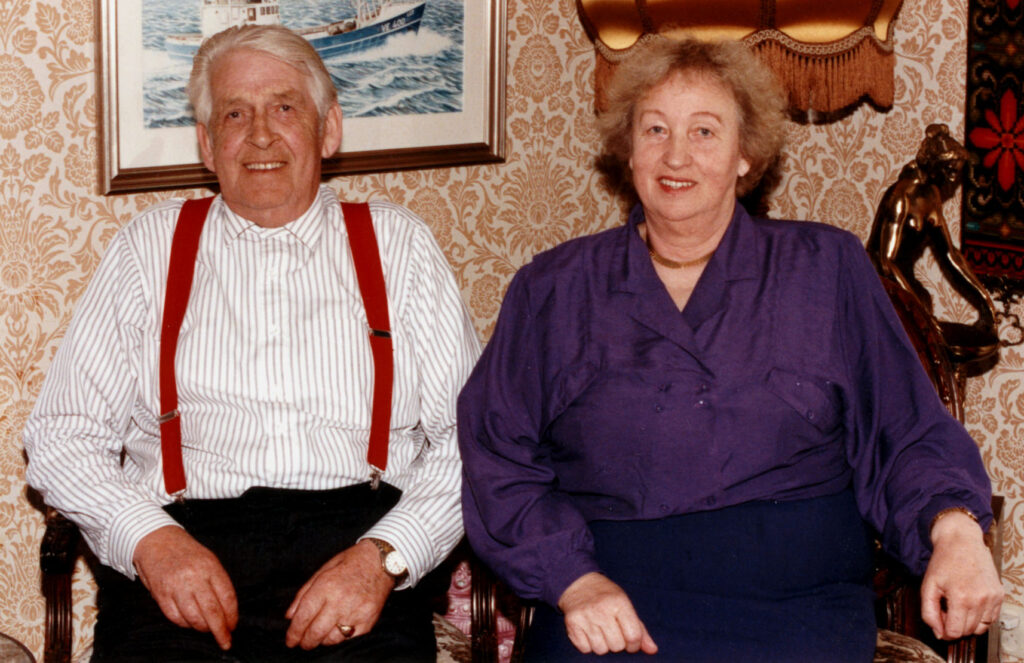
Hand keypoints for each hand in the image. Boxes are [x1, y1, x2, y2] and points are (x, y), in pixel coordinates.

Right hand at [132, 525, 237, 649]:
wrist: (157, 540)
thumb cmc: (187, 553)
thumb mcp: (209, 560)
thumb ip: (218, 583)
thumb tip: (227, 611)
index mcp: (211, 567)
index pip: (227, 597)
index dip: (232, 616)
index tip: (233, 626)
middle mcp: (194, 578)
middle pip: (212, 611)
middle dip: (220, 630)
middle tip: (225, 641)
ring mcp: (176, 586)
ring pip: (193, 618)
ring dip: (202, 628)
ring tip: (206, 628)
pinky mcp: (161, 594)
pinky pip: (175, 617)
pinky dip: (184, 624)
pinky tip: (189, 622)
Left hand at [285, 539, 392, 649]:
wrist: (382, 562)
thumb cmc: (350, 563)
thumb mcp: (323, 570)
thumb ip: (304, 593)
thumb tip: (290, 616)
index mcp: (327, 586)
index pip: (304, 616)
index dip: (294, 632)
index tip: (290, 640)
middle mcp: (340, 600)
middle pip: (316, 632)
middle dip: (305, 642)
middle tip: (302, 643)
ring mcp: (356, 612)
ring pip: (332, 639)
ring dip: (322, 640)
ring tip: (320, 635)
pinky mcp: (368, 620)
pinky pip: (349, 639)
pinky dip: (340, 638)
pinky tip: (337, 631)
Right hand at [557, 572, 657, 655]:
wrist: (578, 583)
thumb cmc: (606, 596)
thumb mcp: (625, 605)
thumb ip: (640, 629)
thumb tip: (653, 650)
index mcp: (619, 603)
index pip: (633, 636)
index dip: (635, 644)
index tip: (631, 640)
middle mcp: (601, 609)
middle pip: (617, 646)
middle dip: (617, 643)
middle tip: (612, 631)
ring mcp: (585, 617)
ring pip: (601, 650)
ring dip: (602, 644)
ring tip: (600, 630)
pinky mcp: (571, 623)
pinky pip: (585, 649)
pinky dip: (588, 645)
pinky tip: (588, 631)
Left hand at [921, 511, 1002, 639]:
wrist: (962, 541)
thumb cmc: (943, 562)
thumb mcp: (928, 586)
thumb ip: (929, 613)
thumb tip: (938, 634)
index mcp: (961, 598)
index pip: (956, 632)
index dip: (945, 630)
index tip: (940, 618)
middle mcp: (981, 600)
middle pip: (968, 631)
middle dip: (955, 625)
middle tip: (946, 608)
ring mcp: (993, 597)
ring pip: (981, 628)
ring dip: (968, 623)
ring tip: (958, 605)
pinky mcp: (1000, 594)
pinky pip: (991, 618)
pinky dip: (980, 617)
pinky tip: (969, 602)